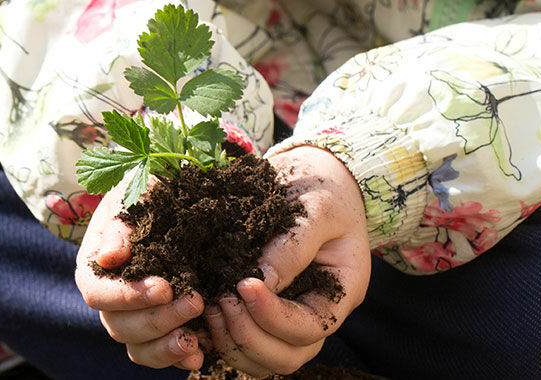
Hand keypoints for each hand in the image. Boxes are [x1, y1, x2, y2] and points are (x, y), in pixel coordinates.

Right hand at [74, 181, 206, 370]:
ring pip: (138, 347)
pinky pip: (159, 354)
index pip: (98, 293)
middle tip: (195, 301)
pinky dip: (177, 358)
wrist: (174, 201)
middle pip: (120, 326)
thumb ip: (120, 224)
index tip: (164, 288)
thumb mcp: (133, 195)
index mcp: (96, 268)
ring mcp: (134, 318)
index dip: (128, 296)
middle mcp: (111, 301)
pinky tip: (200, 354)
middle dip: (158, 319)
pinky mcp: (160, 331)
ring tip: (194, 339)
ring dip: (165, 346)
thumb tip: (109, 257)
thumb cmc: (148, 193)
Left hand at [203, 146, 370, 376]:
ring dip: (231, 342)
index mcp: (340, 293)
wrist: (311, 177)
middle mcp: (316, 314)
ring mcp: (289, 317)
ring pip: (262, 360)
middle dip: (249, 336)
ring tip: (209, 307)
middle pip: (287, 357)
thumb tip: (259, 281)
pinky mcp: (262, 312)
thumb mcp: (318, 208)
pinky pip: (242, 343)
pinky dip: (219, 337)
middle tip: (221, 301)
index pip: (309, 328)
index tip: (243, 284)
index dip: (273, 316)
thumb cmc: (323, 189)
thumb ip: (293, 245)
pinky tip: (201, 310)